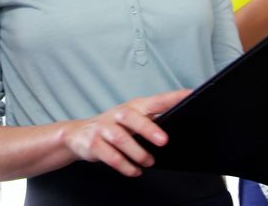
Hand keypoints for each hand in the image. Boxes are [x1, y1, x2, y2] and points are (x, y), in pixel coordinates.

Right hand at [61, 89, 189, 176]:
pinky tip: (135, 171)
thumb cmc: (113, 126)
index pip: (155, 100)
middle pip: (131, 117)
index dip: (172, 98)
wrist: (78, 134)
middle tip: (164, 141)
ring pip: (120, 139)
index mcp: (133, 107)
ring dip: (137, 153)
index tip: (189, 95)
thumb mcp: (132, 119)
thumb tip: (176, 123)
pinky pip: (111, 156)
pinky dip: (125, 166)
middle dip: (148, 128)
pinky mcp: (93, 144)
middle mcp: (117, 115)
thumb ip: (152, 119)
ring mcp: (103, 128)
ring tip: (149, 162)